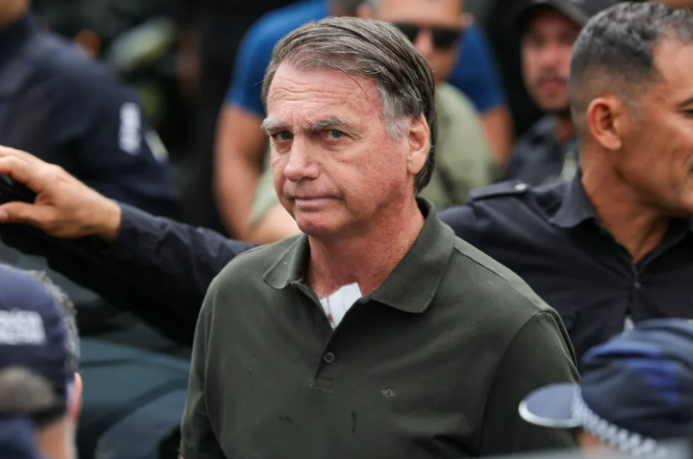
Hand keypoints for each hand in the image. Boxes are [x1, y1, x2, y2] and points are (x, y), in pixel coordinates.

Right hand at [0, 147, 121, 241]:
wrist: (104, 215)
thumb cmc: (78, 219)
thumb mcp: (47, 220)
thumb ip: (20, 214)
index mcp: (44, 177)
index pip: (12, 164)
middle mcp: (46, 168)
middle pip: (15, 154)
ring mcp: (50, 169)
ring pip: (21, 155)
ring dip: (2, 155)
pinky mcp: (53, 174)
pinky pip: (27, 161)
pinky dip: (11, 160)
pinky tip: (4, 165)